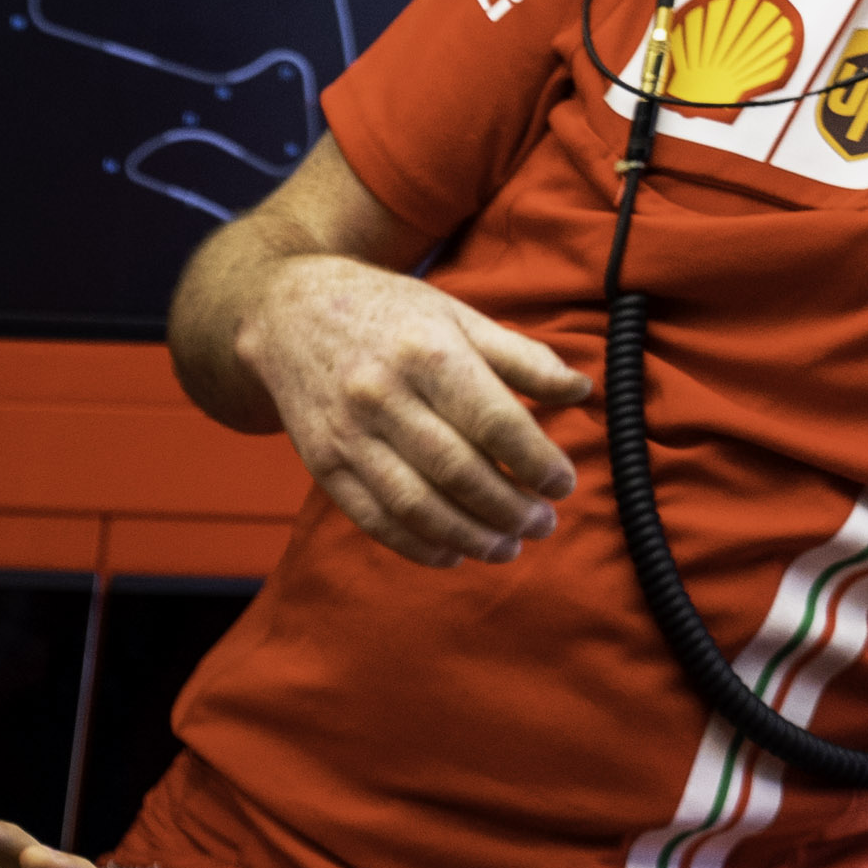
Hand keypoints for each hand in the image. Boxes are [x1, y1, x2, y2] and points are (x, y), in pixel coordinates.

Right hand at [234, 253, 590, 567]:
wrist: (288, 315)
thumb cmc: (387, 314)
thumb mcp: (456, 315)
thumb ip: (520, 356)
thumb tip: (580, 390)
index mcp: (427, 352)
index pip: (494, 420)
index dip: (535, 460)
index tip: (563, 485)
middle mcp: (383, 396)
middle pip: (458, 470)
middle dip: (509, 508)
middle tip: (543, 524)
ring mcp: (348, 435)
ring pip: (416, 504)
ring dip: (468, 536)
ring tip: (507, 547)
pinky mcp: (323, 464)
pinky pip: (373, 518)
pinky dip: (416, 545)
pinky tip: (453, 554)